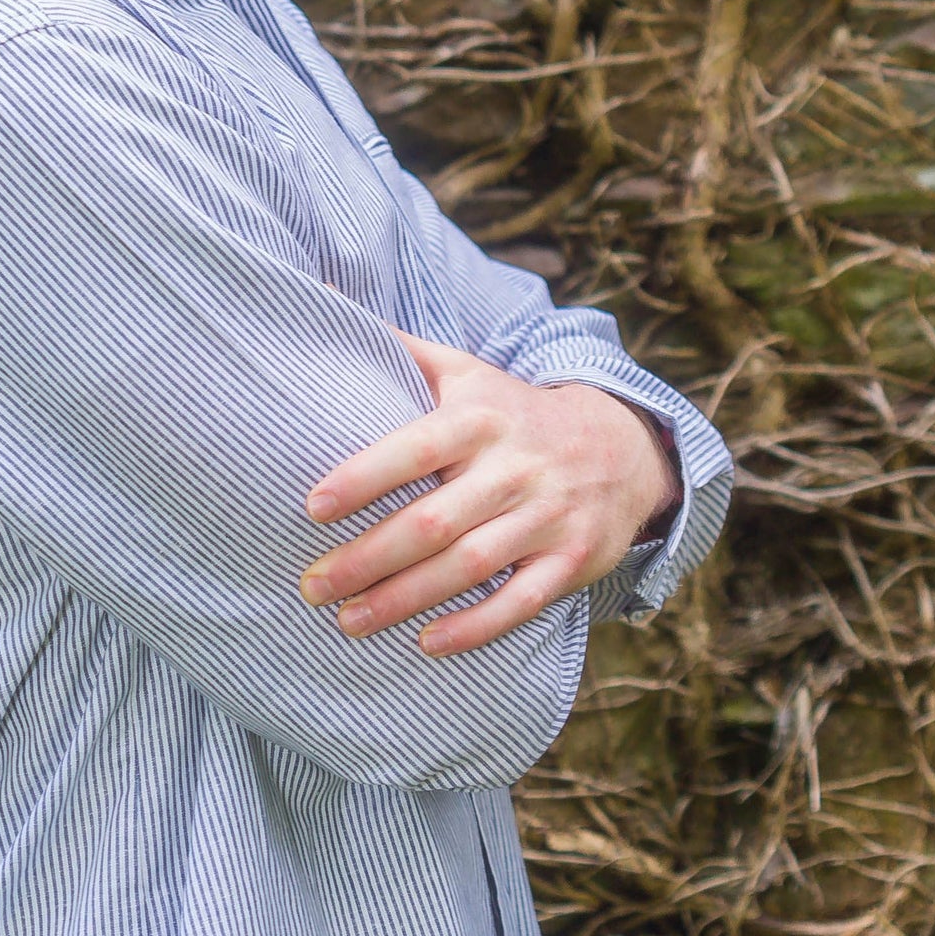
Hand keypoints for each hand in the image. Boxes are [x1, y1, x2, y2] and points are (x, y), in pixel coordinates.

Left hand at [299, 333, 679, 657]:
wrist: (621, 446)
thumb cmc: (513, 412)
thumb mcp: (466, 371)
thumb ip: (399, 348)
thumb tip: (318, 293)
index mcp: (481, 418)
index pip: (416, 447)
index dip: (365, 477)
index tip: (313, 506)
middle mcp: (515, 467)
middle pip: (435, 520)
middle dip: (369, 557)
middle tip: (313, 585)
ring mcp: (547, 516)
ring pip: (471, 564)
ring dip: (407, 598)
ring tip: (349, 620)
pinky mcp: (572, 559)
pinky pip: (521, 601)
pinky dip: (476, 626)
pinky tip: (427, 643)